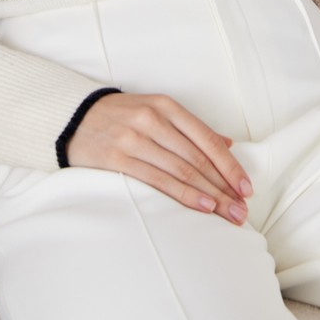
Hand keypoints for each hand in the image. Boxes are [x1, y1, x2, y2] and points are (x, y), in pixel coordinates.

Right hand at [65, 91, 252, 224]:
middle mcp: (154, 120)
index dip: (229, 166)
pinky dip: (183, 194)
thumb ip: (189, 128)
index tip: (246, 188)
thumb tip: (227, 143)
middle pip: (198, 158)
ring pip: (182, 170)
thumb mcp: (156, 110)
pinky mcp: (120, 158)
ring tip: (227, 214)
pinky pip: (159, 179)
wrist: (73, 117)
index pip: (207, 139)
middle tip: (242, 210)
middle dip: (224, 187)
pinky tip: (202, 206)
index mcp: (166, 106)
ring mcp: (136, 138)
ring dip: (209, 195)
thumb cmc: (121, 116)